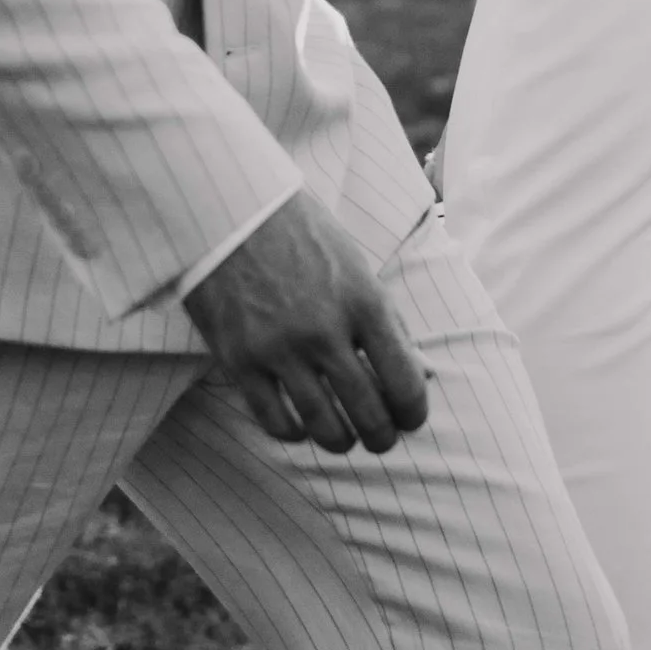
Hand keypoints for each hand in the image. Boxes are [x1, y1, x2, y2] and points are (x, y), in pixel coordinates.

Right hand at [182, 196, 429, 455]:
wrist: (231, 208)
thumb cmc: (302, 234)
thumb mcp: (357, 266)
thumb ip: (387, 320)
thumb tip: (419, 374)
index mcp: (364, 301)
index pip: (406, 383)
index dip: (414, 413)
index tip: (410, 419)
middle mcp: (325, 329)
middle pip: (369, 415)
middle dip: (382, 437)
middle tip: (380, 437)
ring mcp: (280, 347)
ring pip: (325, 428)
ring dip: (341, 441)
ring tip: (343, 437)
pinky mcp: (240, 360)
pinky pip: (276, 422)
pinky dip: (294, 434)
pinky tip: (300, 425)